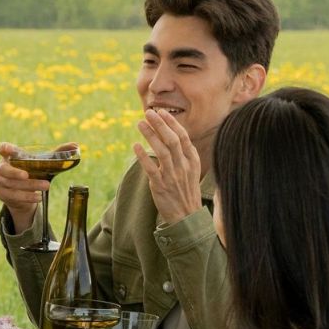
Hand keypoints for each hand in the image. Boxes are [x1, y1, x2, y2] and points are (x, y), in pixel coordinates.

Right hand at [0, 142, 49, 233]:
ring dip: (28, 186)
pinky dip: (26, 197)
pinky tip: (37, 198)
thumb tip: (76, 145)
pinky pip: (13, 196)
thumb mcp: (44, 163)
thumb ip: (58, 153)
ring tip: (45, 187)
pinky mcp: (1, 194)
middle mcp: (1, 167)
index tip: (6, 149)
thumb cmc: (33, 172)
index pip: (2, 148)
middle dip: (15, 173)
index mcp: (10, 155)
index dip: (3, 148)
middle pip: (5, 170)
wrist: (25, 193)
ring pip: (11, 185)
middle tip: (27, 175)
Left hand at [136, 109, 201, 224]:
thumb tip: (172, 136)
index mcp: (192, 161)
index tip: (161, 112)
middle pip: (172, 140)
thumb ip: (183, 155)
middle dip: (160, 124)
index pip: (183, 137)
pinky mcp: (160, 186)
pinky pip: (151, 168)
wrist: (186, 216)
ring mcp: (172, 176)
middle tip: (148, 112)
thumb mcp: (191, 171)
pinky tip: (135, 145)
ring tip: (140, 123)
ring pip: (162, 151)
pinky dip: (143, 156)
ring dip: (150, 135)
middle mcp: (183, 166)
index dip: (172, 123)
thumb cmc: (186, 191)